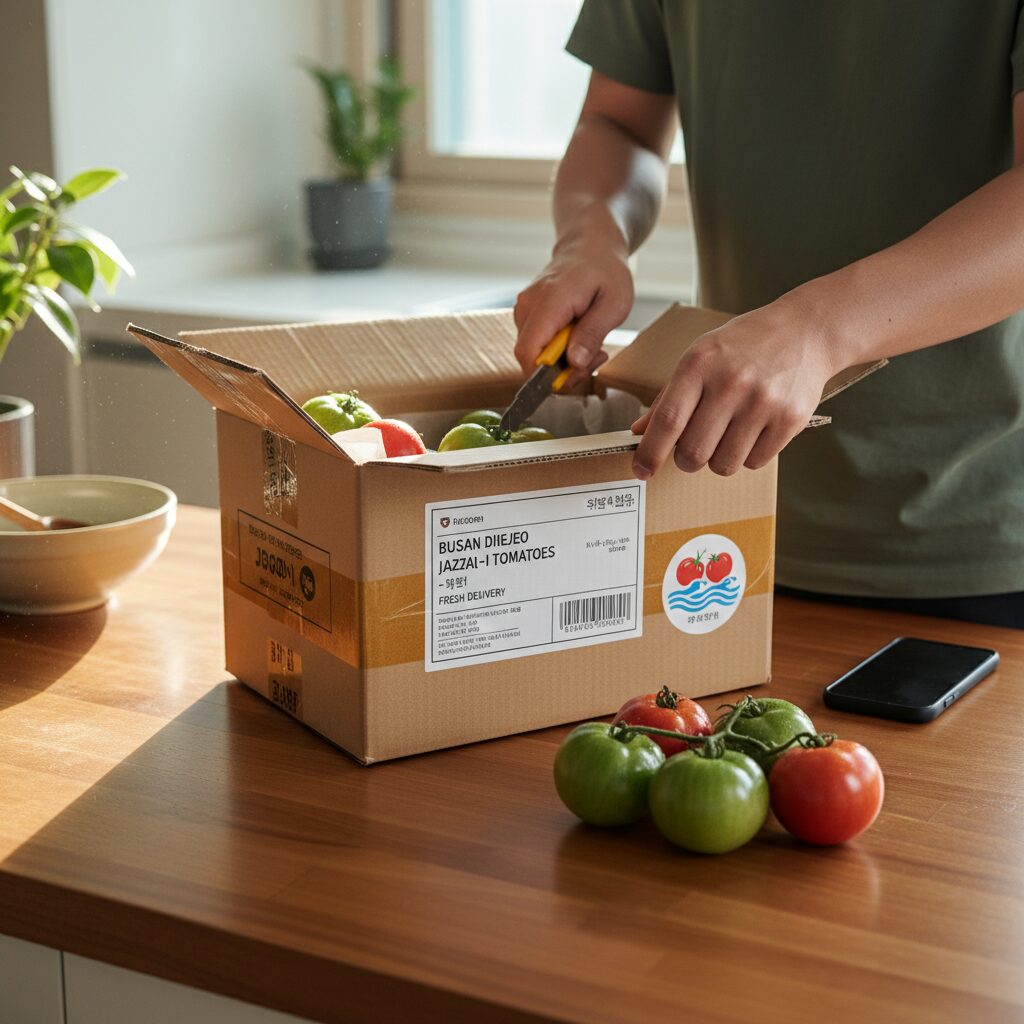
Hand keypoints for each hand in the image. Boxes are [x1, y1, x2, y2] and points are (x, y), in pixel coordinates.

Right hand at [514, 226, 633, 384]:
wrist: (589, 245)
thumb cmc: (605, 270)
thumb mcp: (614, 303)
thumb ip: (592, 334)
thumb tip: (574, 363)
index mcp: (549, 301)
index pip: (528, 352)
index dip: (547, 375)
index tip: (577, 373)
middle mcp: (528, 306)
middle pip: (529, 358)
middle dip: (562, 371)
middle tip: (594, 358)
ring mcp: (524, 310)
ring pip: (533, 355)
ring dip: (562, 361)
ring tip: (591, 345)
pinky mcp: (526, 315)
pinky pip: (536, 345)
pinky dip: (557, 351)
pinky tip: (577, 338)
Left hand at [631, 298, 837, 478]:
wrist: (805, 331)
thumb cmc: (744, 346)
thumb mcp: (699, 357)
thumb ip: (668, 397)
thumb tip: (640, 432)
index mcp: (700, 364)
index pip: (668, 420)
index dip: (650, 453)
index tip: (641, 471)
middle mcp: (731, 382)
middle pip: (694, 452)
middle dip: (686, 460)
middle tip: (692, 449)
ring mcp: (763, 402)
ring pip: (724, 464)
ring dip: (719, 460)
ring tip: (727, 435)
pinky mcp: (790, 419)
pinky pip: (755, 462)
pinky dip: (748, 456)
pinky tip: (753, 431)